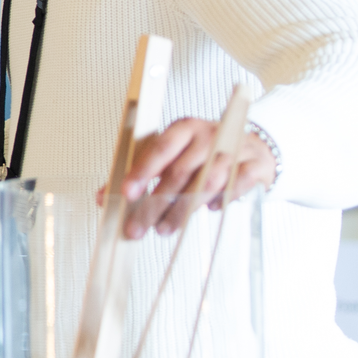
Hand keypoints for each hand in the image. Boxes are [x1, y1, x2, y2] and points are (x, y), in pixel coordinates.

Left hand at [120, 117, 276, 237]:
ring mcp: (234, 149)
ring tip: (164, 229)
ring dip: (183, 210)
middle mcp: (209, 136)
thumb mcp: (174, 155)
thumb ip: (141, 174)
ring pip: (206, 183)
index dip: (143, 171)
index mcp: (185, 128)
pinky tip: (209, 211)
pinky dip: (221, 201)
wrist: (255, 147)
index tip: (128, 194)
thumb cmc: (205, 152)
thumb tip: (103, 196)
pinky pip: (235, 187)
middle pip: (180, 172)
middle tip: (139, 226)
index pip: (160, 148)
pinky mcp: (255, 165)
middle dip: (156, 203)